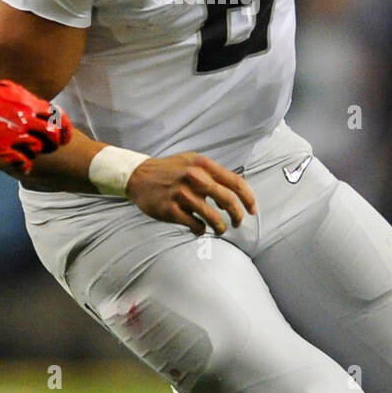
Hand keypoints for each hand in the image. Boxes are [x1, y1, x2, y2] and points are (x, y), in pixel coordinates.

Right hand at [0, 80, 71, 171]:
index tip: (65, 136)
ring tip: (32, 153)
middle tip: (51, 147)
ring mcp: (14, 133)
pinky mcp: (2, 147)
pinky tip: (24, 166)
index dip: (65, 128)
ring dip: (37, 152)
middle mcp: (26, 119)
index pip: (58, 117)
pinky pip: (23, 162)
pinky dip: (25, 166)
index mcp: (30, 104)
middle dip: (54, 143)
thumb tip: (39, 104)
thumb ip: (28, 98)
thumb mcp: (10, 89)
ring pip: (38, 148)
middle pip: (53, 135)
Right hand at [125, 152, 257, 235]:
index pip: (235, 182)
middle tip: (238, 223)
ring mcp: (181, 194)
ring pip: (212, 217)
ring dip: (220, 227)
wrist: (139, 176)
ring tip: (220, 229)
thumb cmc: (170, 170)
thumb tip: (235, 195)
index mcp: (203, 164)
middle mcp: (194, 177)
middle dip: (237, 215)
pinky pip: (195, 225)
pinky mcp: (170, 209)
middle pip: (227, 200)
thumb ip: (213, 175)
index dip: (248, 198)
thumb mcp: (192, 163)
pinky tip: (199, 229)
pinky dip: (200, 230)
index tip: (252, 211)